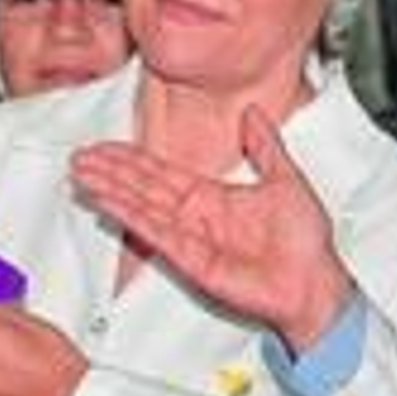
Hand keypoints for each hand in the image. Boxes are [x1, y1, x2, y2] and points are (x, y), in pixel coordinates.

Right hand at [72, 106, 353, 351]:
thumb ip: (265, 146)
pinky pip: (154, 232)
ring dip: (110, 190)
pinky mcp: (190, 259)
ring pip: (140, 207)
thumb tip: (253, 112)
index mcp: (212, 197)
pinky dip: (129, 216)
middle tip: (80, 157)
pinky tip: (107, 202)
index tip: (105, 147)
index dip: (131, 158)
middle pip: (141, 187)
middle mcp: (194, 216)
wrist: (316, 283)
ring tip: (82, 175)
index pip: (160, 172)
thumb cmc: (305, 243)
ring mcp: (189, 237)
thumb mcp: (286, 179)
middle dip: (110, 171)